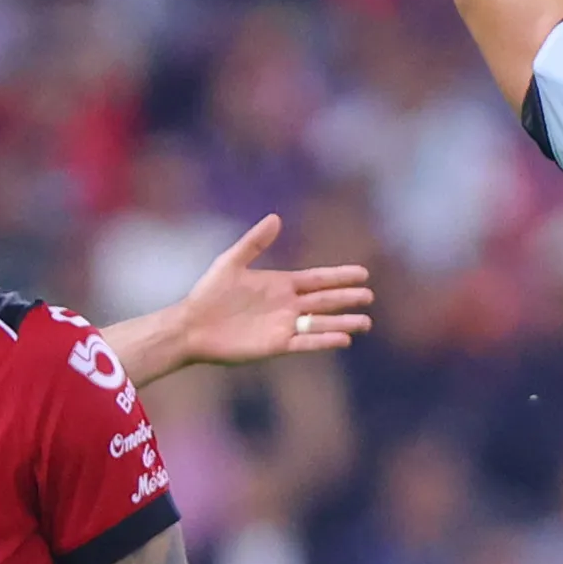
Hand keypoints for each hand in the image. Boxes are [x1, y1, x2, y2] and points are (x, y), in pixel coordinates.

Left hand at [176, 215, 371, 364]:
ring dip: (343, 322)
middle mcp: (287, 305)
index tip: (363, 273)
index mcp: (280, 284)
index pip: (317, 279)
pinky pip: (305, 343)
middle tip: (369, 296)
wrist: (192, 327)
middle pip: (325, 301)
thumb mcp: (230, 262)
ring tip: (365, 322)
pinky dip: (323, 340)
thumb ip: (254, 242)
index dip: (340, 276)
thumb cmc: (208, 293)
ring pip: (320, 323)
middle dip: (347, 299)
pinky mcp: (276, 345)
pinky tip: (343, 338)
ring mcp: (283, 326)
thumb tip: (276, 217)